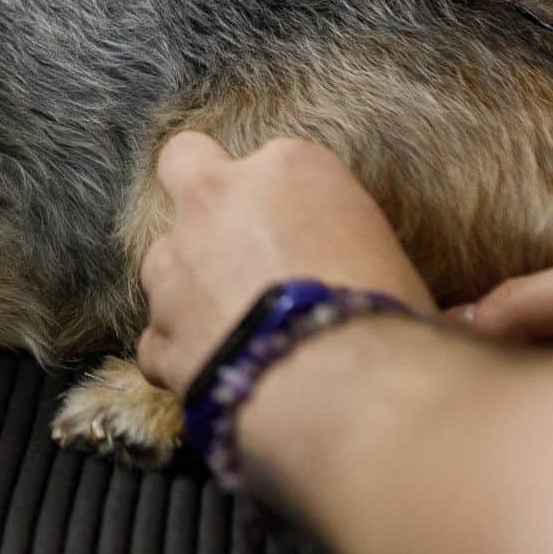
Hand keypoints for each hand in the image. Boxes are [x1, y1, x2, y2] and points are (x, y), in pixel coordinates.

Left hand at [136, 134, 435, 397]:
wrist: (348, 395)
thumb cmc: (393, 322)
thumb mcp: (389, 255)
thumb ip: (345, 241)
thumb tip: (353, 273)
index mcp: (290, 166)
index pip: (269, 158)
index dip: (278, 195)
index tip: (298, 229)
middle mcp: (219, 200)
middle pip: (183, 163)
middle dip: (197, 192)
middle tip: (229, 237)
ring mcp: (177, 266)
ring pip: (162, 261)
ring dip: (188, 286)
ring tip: (238, 330)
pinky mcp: (159, 334)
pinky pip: (160, 339)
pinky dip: (183, 354)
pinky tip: (225, 375)